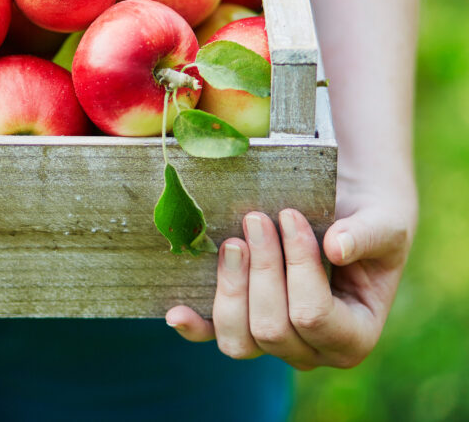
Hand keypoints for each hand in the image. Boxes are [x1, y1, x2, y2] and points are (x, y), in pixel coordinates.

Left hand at [165, 183, 413, 369]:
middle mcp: (311, 350)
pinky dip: (194, 326)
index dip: (297, 266)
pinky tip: (176, 312)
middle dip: (260, 270)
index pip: (314, 316)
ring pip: (238, 339)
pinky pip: (212, 336)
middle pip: (271, 329)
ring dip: (230, 287)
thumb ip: (366, 235)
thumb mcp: (384, 222)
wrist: (345, 209)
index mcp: (354, 335)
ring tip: (232, 242)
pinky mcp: (241, 323)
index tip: (288, 215)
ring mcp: (273, 341)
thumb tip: (337, 247)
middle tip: (255, 219)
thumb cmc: (369, 219)